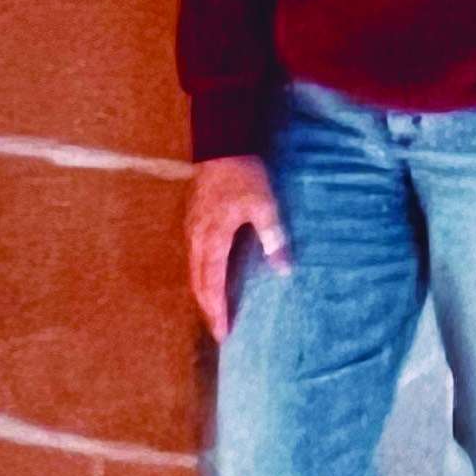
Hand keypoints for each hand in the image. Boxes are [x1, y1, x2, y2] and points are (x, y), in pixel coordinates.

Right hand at [186, 156, 289, 343]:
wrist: (222, 144)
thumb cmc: (244, 175)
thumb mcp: (264, 205)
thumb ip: (273, 237)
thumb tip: (283, 270)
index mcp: (212, 238)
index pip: (212, 283)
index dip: (218, 309)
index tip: (223, 331)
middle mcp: (196, 237)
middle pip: (197, 282)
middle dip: (207, 308)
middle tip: (219, 330)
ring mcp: (192, 228)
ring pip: (192, 270)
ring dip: (202, 293)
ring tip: (214, 311)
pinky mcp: (193, 219)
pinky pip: (193, 256)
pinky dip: (200, 275)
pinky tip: (210, 278)